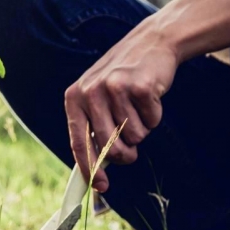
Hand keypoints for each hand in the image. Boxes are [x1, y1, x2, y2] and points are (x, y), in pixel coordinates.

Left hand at [64, 23, 178, 191]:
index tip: (102, 186)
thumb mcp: (97, 97)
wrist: (150, 43)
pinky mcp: (139, 86)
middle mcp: (90, 92)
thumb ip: (93, 127)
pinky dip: (155, 115)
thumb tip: (95, 169)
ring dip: (142, 129)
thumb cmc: (122, 78)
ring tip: (138, 107)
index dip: (91, 168)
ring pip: (134, 136)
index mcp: (74, 98)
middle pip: (110, 145)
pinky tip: (149, 96)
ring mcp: (114, 88)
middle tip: (132, 150)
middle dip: (125, 154)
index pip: (78, 142)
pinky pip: (152, 121)